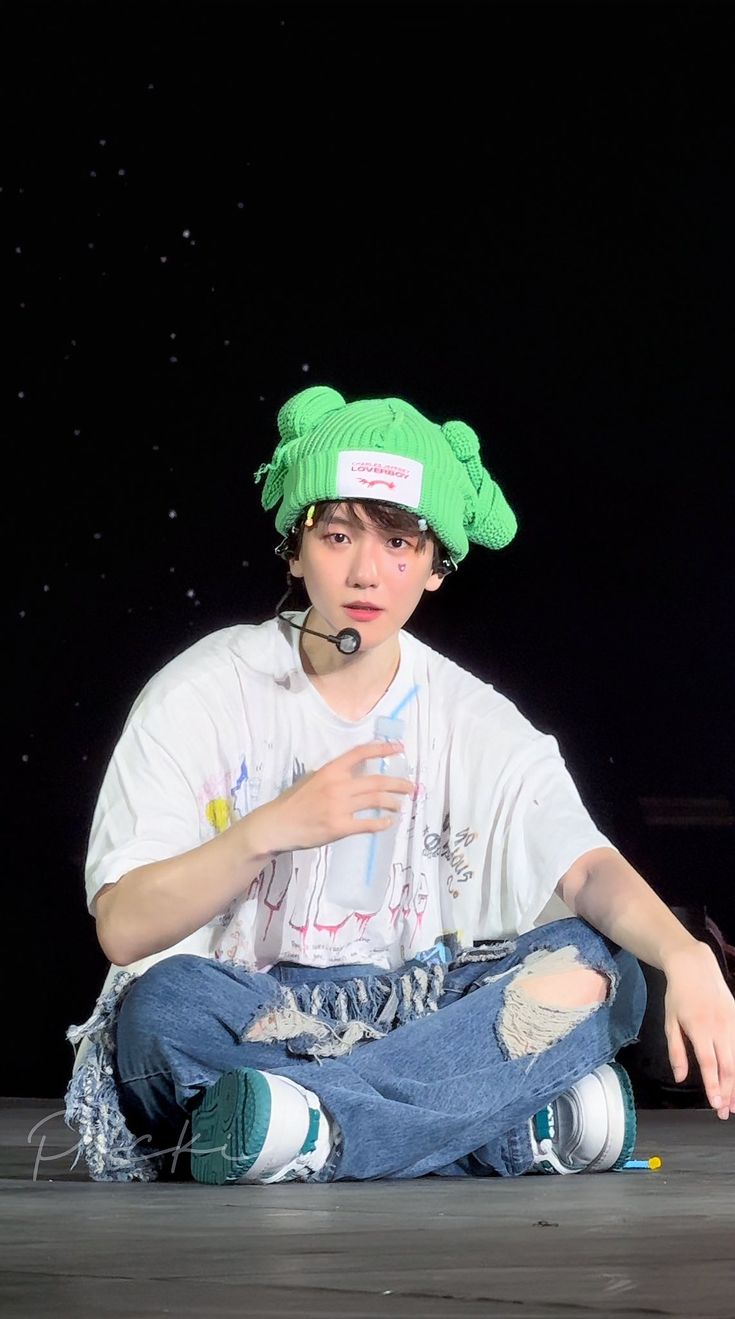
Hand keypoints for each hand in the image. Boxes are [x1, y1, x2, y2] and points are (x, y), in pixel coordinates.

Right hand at [250, 740, 413, 854]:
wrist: (278, 824)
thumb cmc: (294, 802)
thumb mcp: (312, 779)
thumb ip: (334, 775)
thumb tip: (356, 772)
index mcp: (330, 771)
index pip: (361, 753)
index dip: (382, 749)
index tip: (399, 748)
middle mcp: (337, 786)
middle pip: (377, 781)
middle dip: (398, 783)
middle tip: (410, 786)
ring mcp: (339, 807)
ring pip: (376, 800)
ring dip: (392, 802)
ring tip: (398, 805)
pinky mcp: (339, 827)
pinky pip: (368, 824)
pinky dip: (382, 823)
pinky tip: (387, 822)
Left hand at [663, 941, 734, 1118]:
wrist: (695, 967)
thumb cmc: (678, 996)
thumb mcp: (670, 1022)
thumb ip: (676, 1051)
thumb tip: (681, 1078)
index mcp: (699, 1028)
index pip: (708, 1063)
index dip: (713, 1086)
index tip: (716, 1105)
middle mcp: (719, 1027)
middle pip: (727, 1065)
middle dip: (728, 1092)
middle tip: (725, 1112)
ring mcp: (732, 1022)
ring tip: (734, 1103)